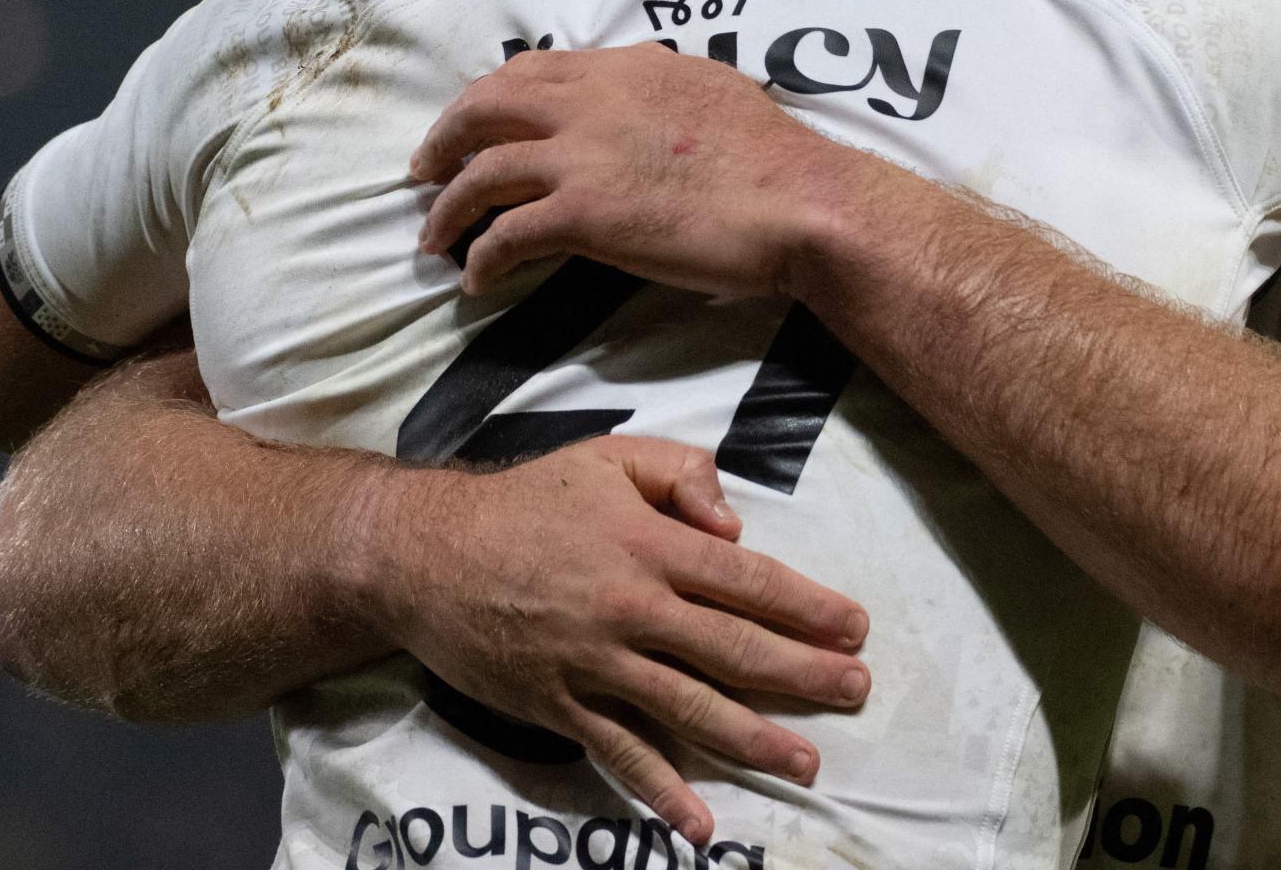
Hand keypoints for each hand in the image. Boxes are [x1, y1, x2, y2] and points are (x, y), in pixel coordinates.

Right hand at [355, 434, 871, 845]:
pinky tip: (700, 823)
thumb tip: (736, 525)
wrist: (424, 555)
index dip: (806, 607)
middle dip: (802, 675)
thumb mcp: (606, 458)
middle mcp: (629, 608)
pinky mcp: (559, 706)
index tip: (854, 628)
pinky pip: (619, 753)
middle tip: (855, 692)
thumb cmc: (524, 501)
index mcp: (646, 544)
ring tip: (806, 763)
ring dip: (753, 740)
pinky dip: (661, 790)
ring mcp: (594, 664)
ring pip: (688, 709)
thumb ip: (681, 474)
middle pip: (732, 649)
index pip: (745, 581)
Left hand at [410, 45, 848, 298]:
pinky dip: (483, 258)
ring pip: (481, 172)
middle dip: (444, 139)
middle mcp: (589, 101)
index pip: (530, 71)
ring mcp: (581, 155)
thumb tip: (644, 86)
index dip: (488, 97)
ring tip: (434, 237)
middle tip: (425, 170)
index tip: (471, 123)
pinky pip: (506, 235)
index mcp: (622, 68)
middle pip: (484, 108)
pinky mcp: (583, 214)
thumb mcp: (710, 89)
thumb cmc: (771, 155)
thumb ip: (661, 86)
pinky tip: (477, 279)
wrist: (798, 200)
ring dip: (448, 207)